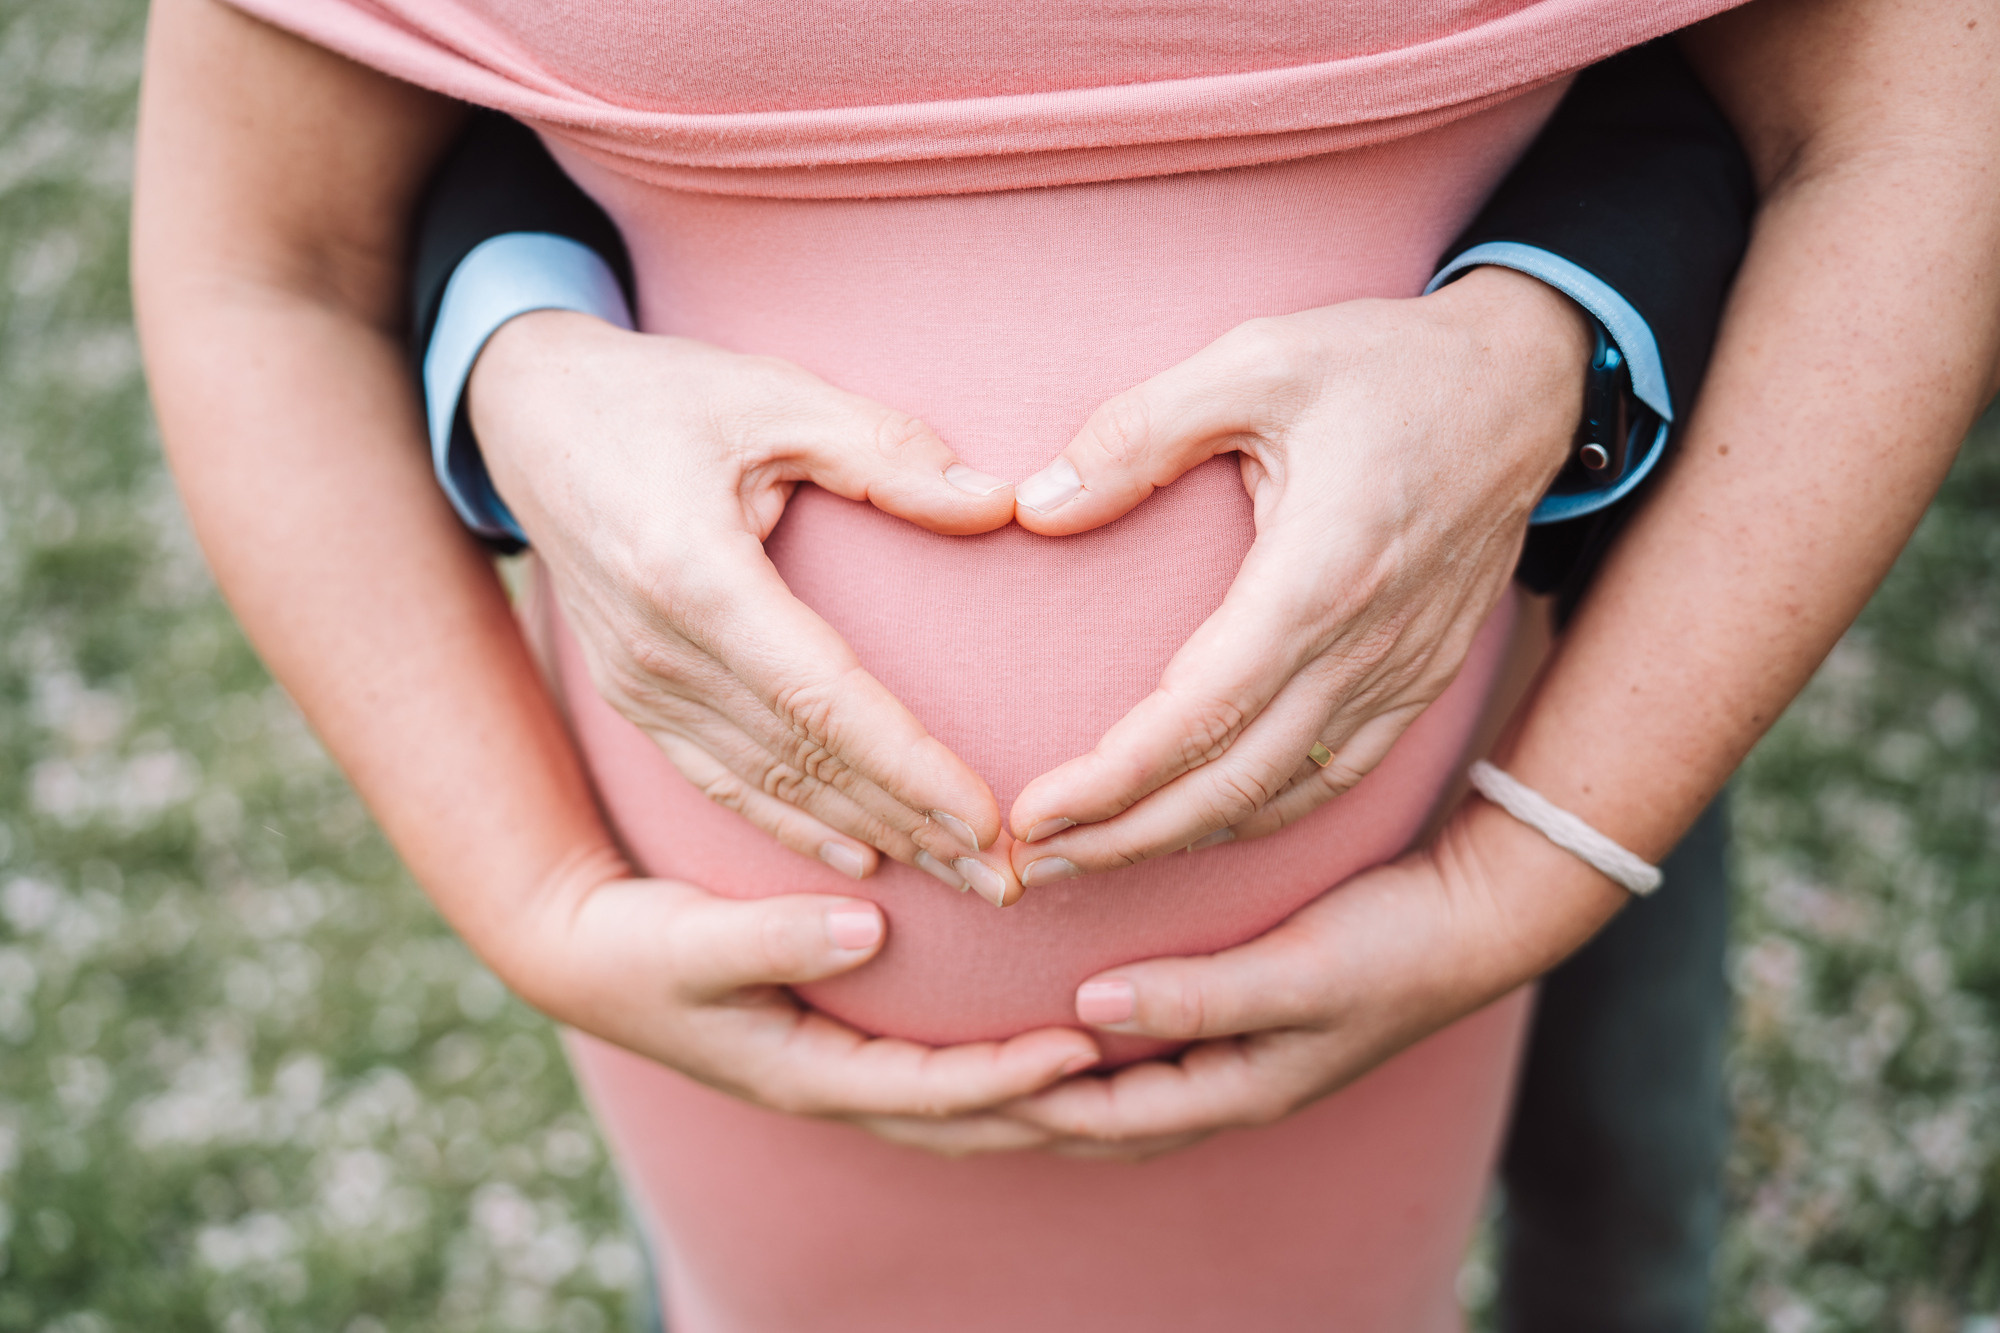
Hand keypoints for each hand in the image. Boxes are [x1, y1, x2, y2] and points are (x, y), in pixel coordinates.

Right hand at [470, 311, 1025, 903]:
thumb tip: (999, 505)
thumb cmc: (664, 396)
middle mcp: (660, 652)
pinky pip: (720, 781)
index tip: (985, 820)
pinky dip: (793, 826)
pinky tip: (861, 860)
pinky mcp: (633, 698)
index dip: (908, 767)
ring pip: (769, 785)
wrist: (530, 414)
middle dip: (912, 827)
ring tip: (959, 879)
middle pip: (805, 762)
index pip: (824, 700)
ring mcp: (639, 685)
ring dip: (869, 837)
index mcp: (695, 577)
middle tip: (1005, 879)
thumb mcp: (776, 396)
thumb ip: (888, 452)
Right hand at [505, 844, 1100, 1155]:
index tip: (1082, 1050)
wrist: (588, 955)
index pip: (929, 1092)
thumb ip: (774, 937)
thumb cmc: (637, 948)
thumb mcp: (692, 941)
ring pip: (961, 1110)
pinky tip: (1055, 1047)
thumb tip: (869, 928)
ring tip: (1125, 1080)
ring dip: (1039, 1105)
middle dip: (1049, 1114)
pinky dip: (1003, 1074)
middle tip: (1142, 1090)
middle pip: (965, 1123)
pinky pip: (943, 1077)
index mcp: (805, 1072)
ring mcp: (841, 1071)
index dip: (1006, 1076)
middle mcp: (834, 1084)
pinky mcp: (845, 1045)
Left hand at [1000, 797, 1624, 1159]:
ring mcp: (1232, 1058)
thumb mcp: (1298, 970)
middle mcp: (1226, 1085)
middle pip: (1094, 1122)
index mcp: (1237, 1089)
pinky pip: (1137, 1053)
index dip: (1022, 1098)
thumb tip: (1086, 1007)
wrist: (1475, 917)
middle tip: (929, 1092)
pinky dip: (1083, 1047)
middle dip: (1014, 1114)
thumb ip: (1197, 992)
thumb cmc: (1394, 945)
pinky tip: (1050, 1012)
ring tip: (966, 1064)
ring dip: (1042, 1085)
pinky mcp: (1235, 1020)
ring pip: (1111, 1092)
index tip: (943, 1076)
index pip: (1100, 1116)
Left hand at [1005, 267, 1588, 881]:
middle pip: (1231, 785)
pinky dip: (1257, 817)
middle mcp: (1366, 647)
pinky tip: (1197, 826)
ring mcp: (1402, 674)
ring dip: (1181, 842)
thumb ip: (1138, 432)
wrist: (1526, 381)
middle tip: (1032, 866)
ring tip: (1090, 858)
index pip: (1196, 717)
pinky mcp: (1420, 680)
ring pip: (1282, 798)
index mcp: (1318, 576)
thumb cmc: (1384, 364)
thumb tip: (1038, 506)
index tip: (1032, 817)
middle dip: (1123, 840)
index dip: (1108, 783)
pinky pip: (1333, 778)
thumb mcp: (1254, 361)